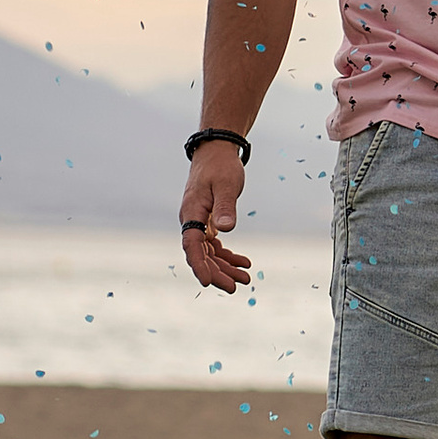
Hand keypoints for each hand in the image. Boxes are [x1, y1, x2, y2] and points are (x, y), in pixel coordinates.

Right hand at [180, 150, 250, 295]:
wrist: (217, 151)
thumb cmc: (220, 166)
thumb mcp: (226, 185)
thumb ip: (225, 207)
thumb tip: (224, 229)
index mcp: (191, 213)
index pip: (192, 245)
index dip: (199, 265)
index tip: (208, 282)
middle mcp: (192, 221)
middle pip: (202, 254)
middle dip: (218, 272)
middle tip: (237, 287)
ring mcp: (199, 222)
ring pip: (210, 252)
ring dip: (225, 266)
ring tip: (245, 278)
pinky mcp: (208, 221)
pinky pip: (215, 244)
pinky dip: (227, 254)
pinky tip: (243, 262)